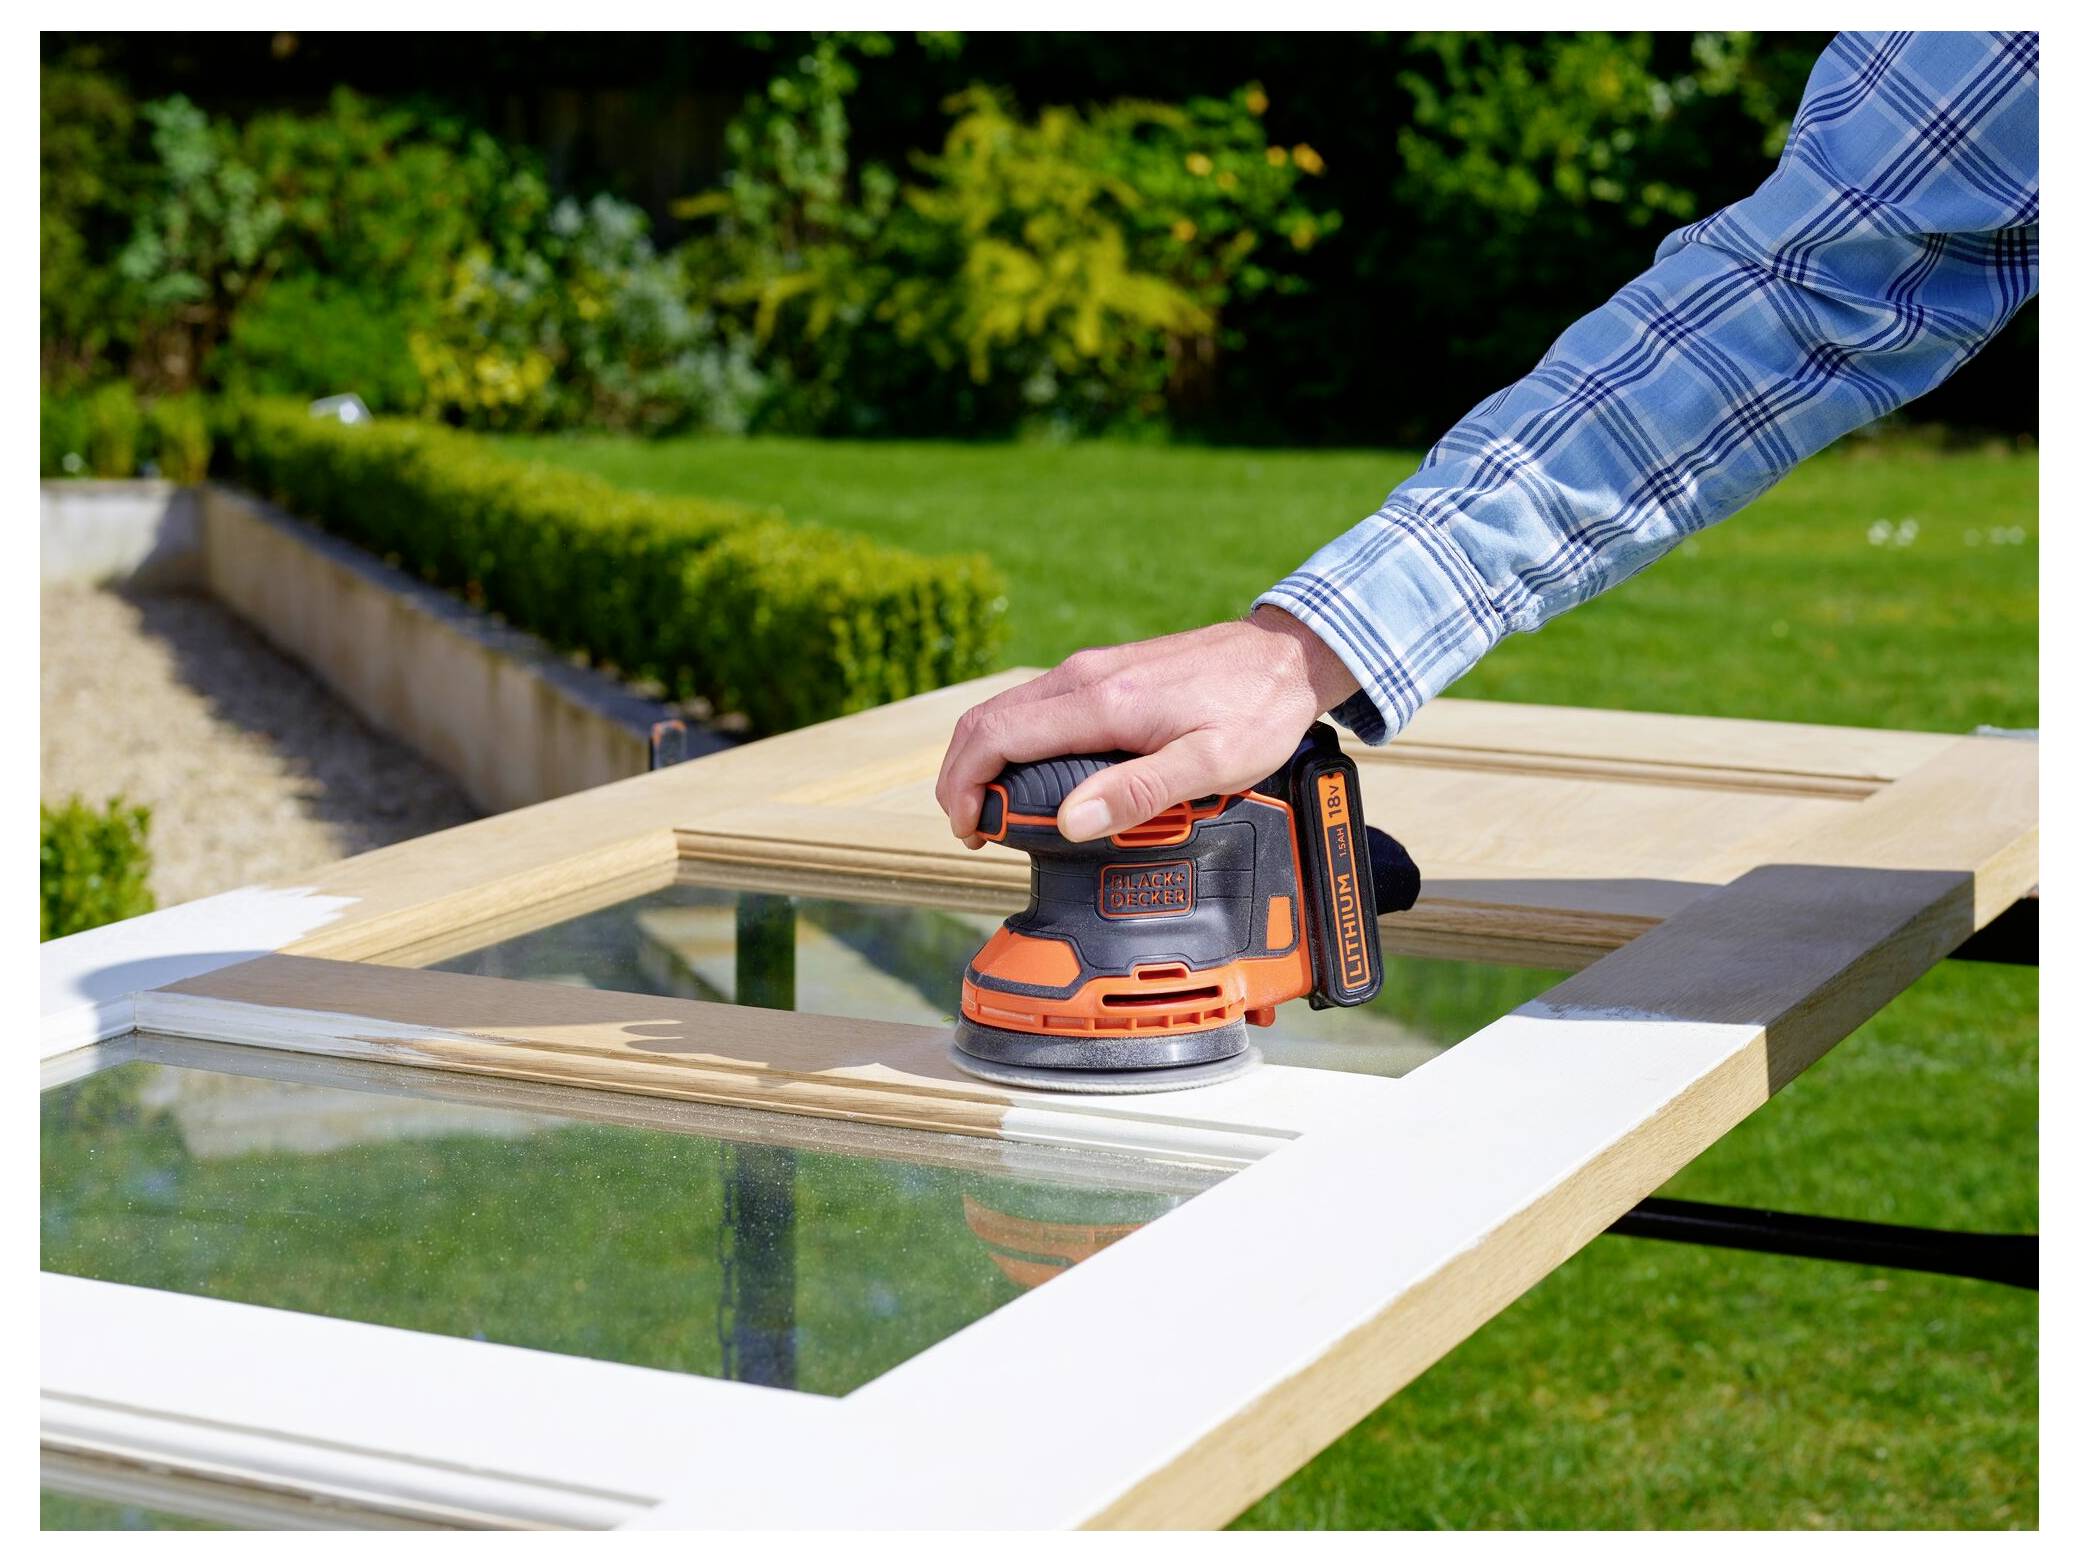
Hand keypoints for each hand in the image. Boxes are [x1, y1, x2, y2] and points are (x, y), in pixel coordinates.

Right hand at [934, 607, 1359, 846]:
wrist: (1286, 656)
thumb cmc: (1255, 711)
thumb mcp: (1210, 764)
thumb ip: (1138, 792)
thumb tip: (1069, 821)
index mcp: (1101, 702)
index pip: (995, 736)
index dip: (965, 786)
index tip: (970, 830)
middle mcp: (1083, 677)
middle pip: (986, 720)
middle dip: (961, 776)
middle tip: (972, 829)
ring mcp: (1090, 669)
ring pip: (1005, 710)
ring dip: (983, 759)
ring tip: (993, 811)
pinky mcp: (1103, 672)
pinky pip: (1035, 706)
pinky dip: (1012, 742)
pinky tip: (1030, 776)